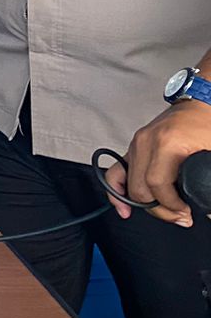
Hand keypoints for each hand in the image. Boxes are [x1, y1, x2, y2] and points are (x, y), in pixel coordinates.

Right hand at [103, 100, 210, 225]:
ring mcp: (137, 142)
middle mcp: (146, 141)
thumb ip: (210, 182)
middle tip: (182, 217)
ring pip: (127, 182)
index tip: (186, 213)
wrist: (203, 101)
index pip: (156, 184)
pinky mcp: (135, 145)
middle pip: (140, 187)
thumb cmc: (210, 123)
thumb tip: (208, 209)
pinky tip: (122, 205)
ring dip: (143, 203)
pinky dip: (117, 189)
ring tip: (162, 213)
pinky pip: (117, 170)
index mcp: (166, 143)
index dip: (171, 206)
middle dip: (160, 209)